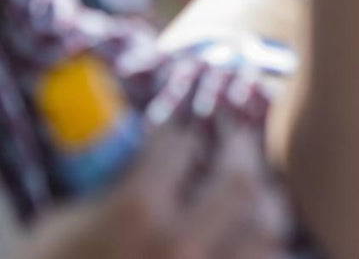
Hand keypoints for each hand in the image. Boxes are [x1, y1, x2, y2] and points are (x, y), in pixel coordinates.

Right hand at [16, 126, 288, 258]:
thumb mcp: (64, 226)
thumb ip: (114, 189)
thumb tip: (152, 160)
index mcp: (136, 211)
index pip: (179, 147)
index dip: (177, 139)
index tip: (180, 139)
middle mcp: (180, 242)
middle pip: (240, 181)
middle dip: (239, 153)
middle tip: (236, 143)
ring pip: (266, 227)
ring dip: (262, 205)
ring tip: (253, 195)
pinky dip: (266, 249)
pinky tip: (254, 241)